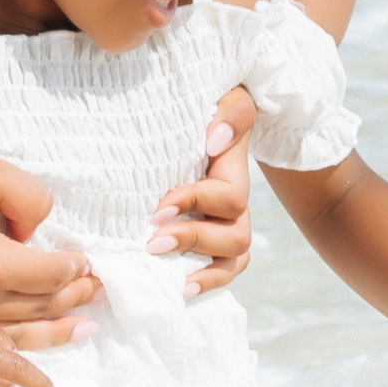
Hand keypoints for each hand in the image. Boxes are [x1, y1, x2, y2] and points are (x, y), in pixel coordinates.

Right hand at [0, 147, 101, 340]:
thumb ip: (33, 201)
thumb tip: (42, 234)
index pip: (53, 275)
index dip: (76, 267)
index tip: (85, 262)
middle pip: (40, 309)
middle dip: (74, 300)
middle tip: (96, 294)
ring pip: (15, 338)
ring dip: (53, 333)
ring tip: (80, 330)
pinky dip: (9, 351)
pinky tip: (26, 356)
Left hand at [148, 97, 255, 296]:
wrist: (203, 111)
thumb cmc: (206, 103)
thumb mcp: (227, 96)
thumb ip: (231, 113)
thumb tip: (214, 141)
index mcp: (233, 169)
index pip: (228, 196)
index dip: (196, 204)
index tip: (159, 208)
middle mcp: (234, 201)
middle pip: (235, 234)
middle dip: (194, 241)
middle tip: (152, 242)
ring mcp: (226, 221)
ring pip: (233, 257)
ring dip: (202, 269)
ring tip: (169, 276)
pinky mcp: (212, 235)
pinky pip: (224, 267)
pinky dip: (208, 282)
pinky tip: (181, 289)